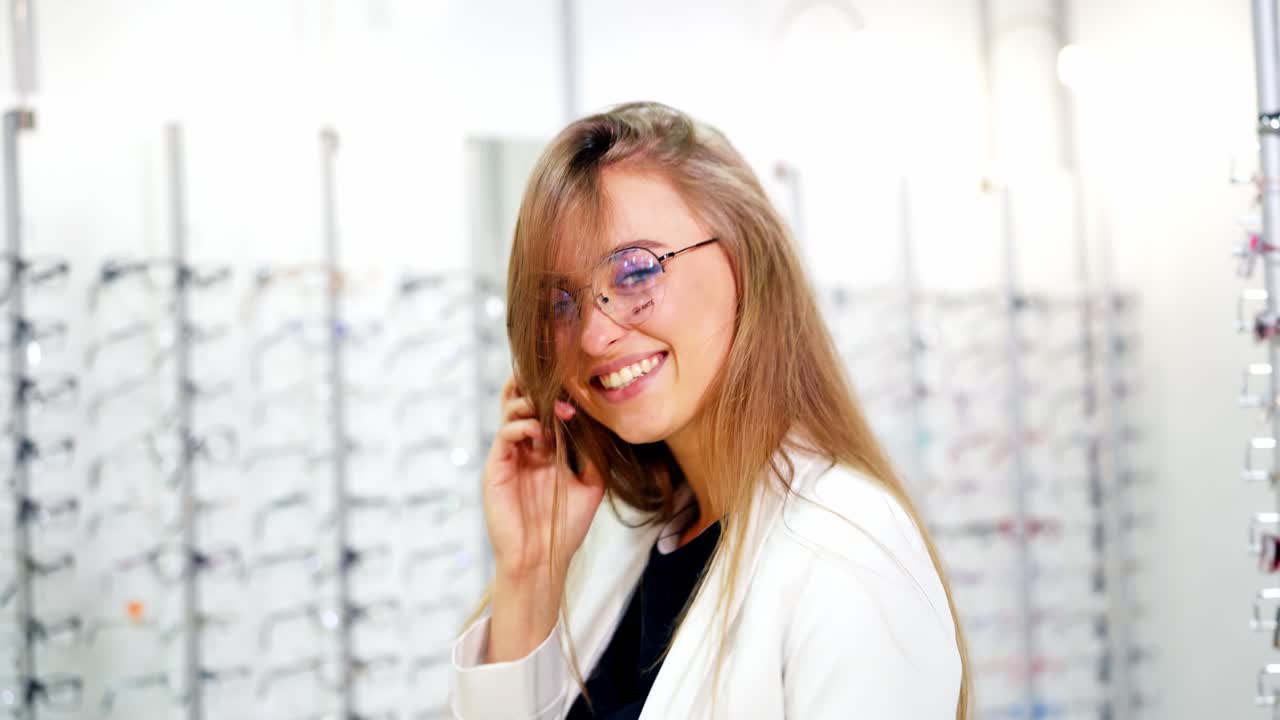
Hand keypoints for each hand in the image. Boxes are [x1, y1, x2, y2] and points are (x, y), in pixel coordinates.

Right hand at [482, 375, 605, 583]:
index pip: (545, 408)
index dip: (557, 393)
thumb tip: (600, 422)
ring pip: (510, 411)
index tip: (576, 385)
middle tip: (554, 379)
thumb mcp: (591, 485)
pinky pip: (505, 435)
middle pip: (521, 401)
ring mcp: (509, 456)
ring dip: (530, 402)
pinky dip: (521, 426)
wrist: (542, 558)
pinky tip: (540, 432)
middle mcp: (526, 447)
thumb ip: (594, 455)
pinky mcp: (497, 468)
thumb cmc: (566, 526)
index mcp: (545, 448)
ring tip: (552, 407)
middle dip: (534, 385)